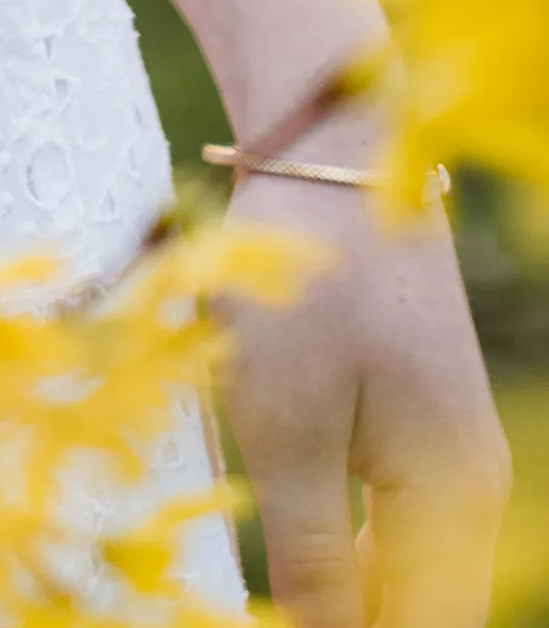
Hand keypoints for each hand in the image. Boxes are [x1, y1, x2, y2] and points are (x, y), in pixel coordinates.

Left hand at [219, 172, 509, 624]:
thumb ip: (310, 557)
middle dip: (348, 620)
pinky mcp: (409, 411)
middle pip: (419, 606)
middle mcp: (467, 486)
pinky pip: (384, 512)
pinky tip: (288, 534)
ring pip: (401, 565)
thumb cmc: (304, 284)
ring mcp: (444, 447)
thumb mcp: (288, 432)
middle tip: (268, 613)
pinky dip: (340, 539)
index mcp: (451, 503)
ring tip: (275, 591)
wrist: (331, 155)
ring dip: (344, 588)